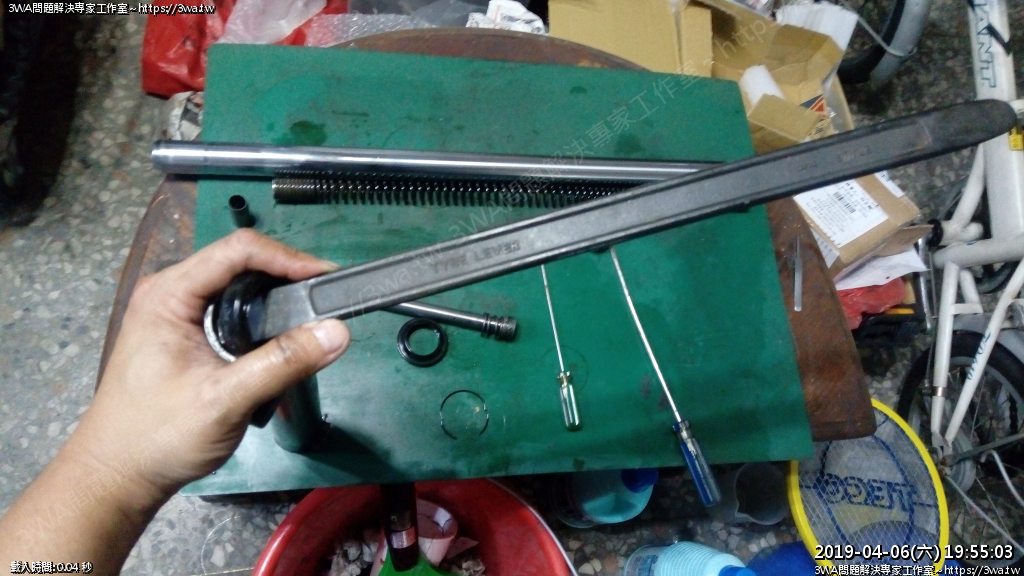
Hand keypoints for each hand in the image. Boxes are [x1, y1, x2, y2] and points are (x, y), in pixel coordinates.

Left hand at [66, 229, 350, 498]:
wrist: (118, 475)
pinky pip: (230, 307)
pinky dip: (260, 315)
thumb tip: (338, 332)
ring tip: (311, 316)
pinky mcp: (184, 333)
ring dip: (275, 296)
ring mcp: (175, 312)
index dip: (288, 258)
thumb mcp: (226, 399)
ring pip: (236, 285)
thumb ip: (283, 362)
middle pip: (239, 261)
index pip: (238, 250)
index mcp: (169, 294)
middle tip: (326, 300)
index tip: (327, 280)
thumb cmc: (160, 436)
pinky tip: (281, 336)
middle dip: (286, 275)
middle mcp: (170, 292)